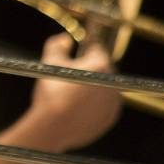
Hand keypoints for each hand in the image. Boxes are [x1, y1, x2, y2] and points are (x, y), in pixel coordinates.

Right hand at [27, 34, 121, 151]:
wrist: (53, 126)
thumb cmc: (53, 92)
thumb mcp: (50, 62)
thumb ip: (57, 44)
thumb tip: (64, 38)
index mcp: (101, 65)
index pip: (97, 50)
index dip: (85, 50)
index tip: (76, 55)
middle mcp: (113, 83)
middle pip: (102, 70)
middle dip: (89, 70)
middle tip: (70, 75)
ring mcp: (113, 103)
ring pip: (103, 89)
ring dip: (92, 88)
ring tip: (72, 93)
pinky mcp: (109, 118)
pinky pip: (103, 107)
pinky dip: (93, 106)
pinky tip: (77, 107)